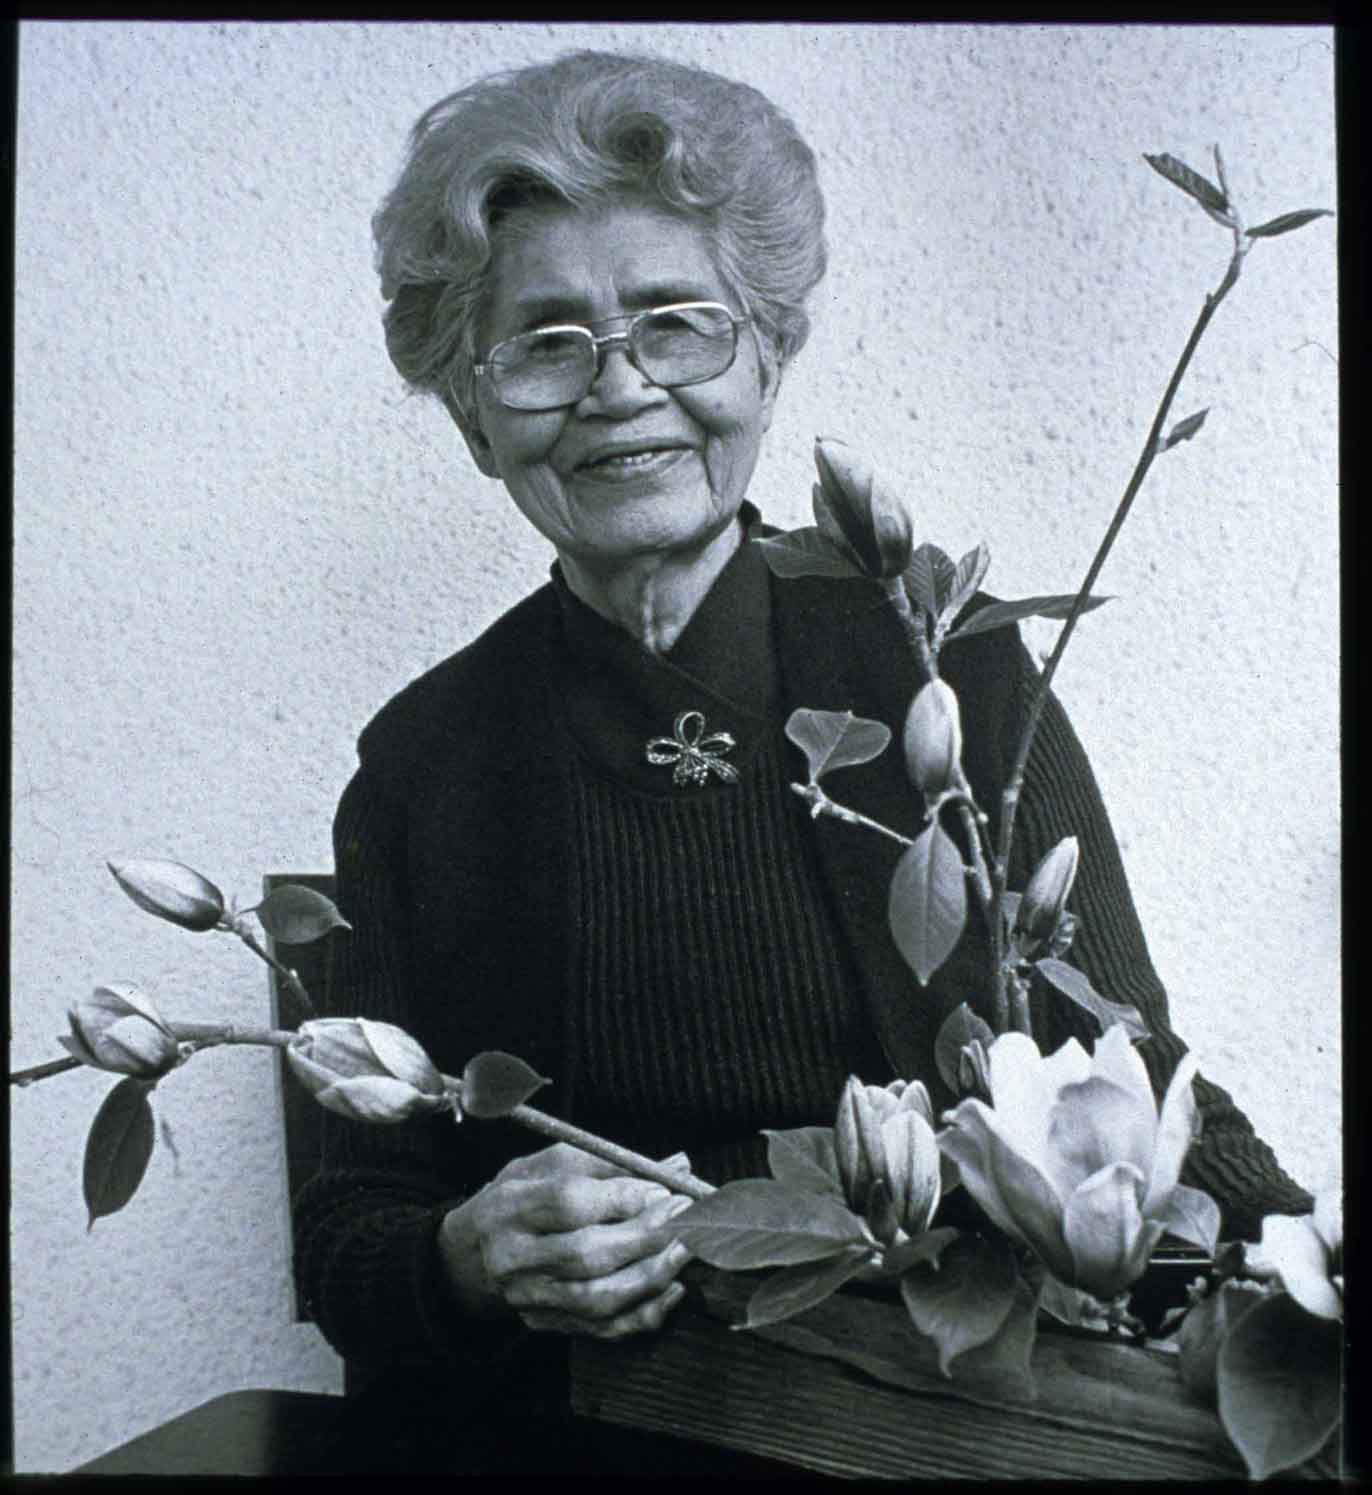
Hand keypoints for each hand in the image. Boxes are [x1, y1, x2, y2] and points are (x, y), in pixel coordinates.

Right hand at [438, 1143, 693, 1340]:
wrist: (474, 1253)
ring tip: (685, 1249)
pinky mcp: (547, 1324)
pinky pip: (603, 1328)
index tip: (662, 1190)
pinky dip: (645, 1312)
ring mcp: (530, 1298)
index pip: (569, 1203)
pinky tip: (673, 1288)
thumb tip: (678, 1165)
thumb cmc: (523, 1198)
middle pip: (587, 1254)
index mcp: (511, 1208)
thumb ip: (611, 1164)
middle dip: (646, 1236)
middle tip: (685, 1218)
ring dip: (653, 1274)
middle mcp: (513, 1258)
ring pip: (598, 1298)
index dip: (622, 1198)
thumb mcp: (550, 1166)